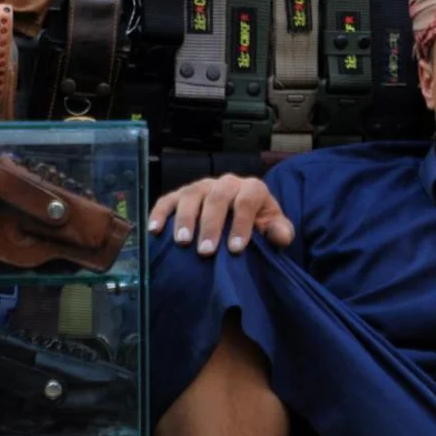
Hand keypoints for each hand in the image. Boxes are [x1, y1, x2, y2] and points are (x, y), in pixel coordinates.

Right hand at [148, 174, 294, 256]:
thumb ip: (280, 232)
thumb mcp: (274, 229)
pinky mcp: (181, 194)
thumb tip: (279, 235)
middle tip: (205, 251)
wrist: (241, 217)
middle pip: (217, 198)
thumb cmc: (258, 226)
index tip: (236, 249)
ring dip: (185, 219)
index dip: (242, 224)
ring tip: (182, 243)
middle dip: (211, 226)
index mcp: (252, 188)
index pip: (247, 201)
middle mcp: (226, 183)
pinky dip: (160, 213)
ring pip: (191, 196)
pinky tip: (154, 231)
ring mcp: (202, 187)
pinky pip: (168, 200)